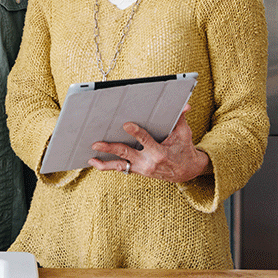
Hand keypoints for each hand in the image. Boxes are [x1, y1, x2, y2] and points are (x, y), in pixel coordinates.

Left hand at [88, 104, 210, 182]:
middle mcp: (148, 162)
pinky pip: (120, 169)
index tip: (126, 124)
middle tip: (97, 143)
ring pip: (120, 164)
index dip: (136, 133)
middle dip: (111, 148)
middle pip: (126, 153)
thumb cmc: (183, 149)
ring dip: (105, 161)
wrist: (187, 171)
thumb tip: (185, 105)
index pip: (146, 141)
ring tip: (91, 155)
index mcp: (159, 152)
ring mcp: (141, 168)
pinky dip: (106, 166)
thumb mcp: (184, 134)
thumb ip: (180, 118)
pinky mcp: (137, 170)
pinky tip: (94, 162)